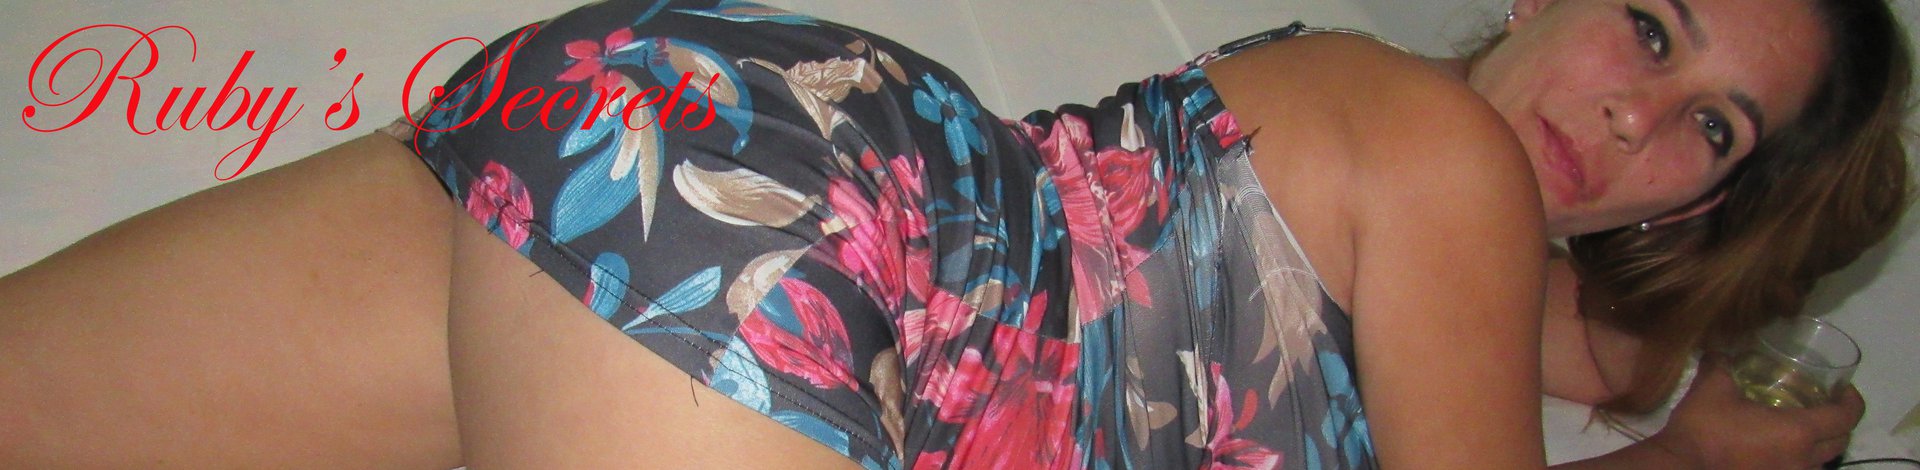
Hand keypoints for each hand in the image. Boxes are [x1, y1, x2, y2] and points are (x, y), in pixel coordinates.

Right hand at [1646, 357, 1864, 468]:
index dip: (1852, 400)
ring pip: (1822, 461)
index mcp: (1797, 432)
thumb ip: (1721, 364)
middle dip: (1840, 422)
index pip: (1845, 417)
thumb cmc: (1703, 429)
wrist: (1680, 467)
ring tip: (1803, 427)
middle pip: (1841, 442)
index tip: (1842, 388)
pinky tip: (1780, 447)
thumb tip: (1718, 349)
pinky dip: (1800, 458)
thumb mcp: (1712, 388)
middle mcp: (1802, 459)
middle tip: (1825, 404)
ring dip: (1821, 443)